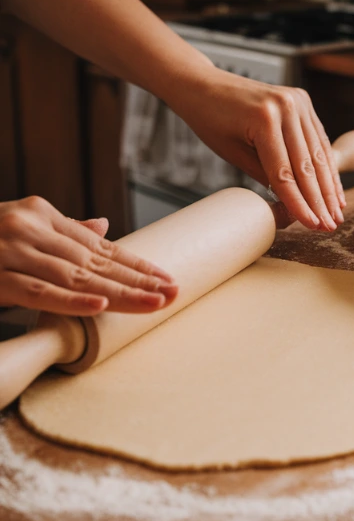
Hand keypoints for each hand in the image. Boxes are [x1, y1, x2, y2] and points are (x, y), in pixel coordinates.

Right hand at [0, 197, 177, 315]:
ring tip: (153, 302)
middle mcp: (31, 228)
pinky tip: (101, 305)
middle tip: (172, 292)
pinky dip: (72, 300)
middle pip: (95, 261)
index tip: (166, 279)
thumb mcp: (19, 228)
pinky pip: (38, 292)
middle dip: (138, 280)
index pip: (99, 246)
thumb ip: (60, 231)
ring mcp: (12, 251)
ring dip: (119, 293)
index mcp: (41, 215)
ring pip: (76, 276)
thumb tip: (102, 227)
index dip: (135, 265)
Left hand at [171, 68, 345, 230]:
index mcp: (265, 119)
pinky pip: (318, 138)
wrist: (205, 85)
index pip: (285, 172)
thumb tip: (292, 203)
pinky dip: (326, 164)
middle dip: (320, 200)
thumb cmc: (211, 120)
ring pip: (318, 153)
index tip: (312, 225)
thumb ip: (265, 176)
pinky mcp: (303, 101)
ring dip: (329, 187)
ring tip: (336, 213)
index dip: (300, 203)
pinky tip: (334, 188)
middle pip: (307, 164)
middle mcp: (287, 107)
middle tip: (330, 226)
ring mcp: (298, 101)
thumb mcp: (233, 153)